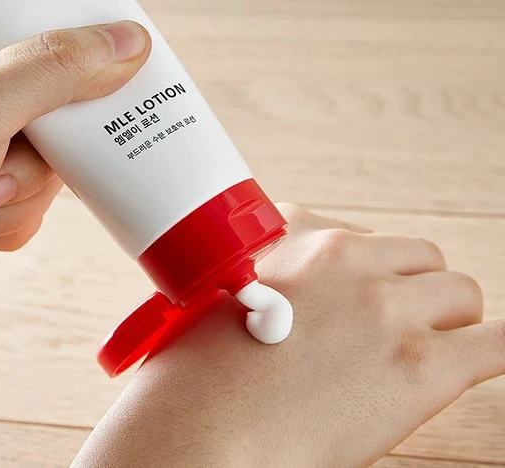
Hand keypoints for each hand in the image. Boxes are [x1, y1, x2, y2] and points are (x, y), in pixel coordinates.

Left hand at [0, 20, 150, 378]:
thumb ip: (52, 71)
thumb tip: (122, 42)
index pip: (39, 41)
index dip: (80, 61)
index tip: (113, 83)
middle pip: (55, 115)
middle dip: (40, 155)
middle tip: (9, 163)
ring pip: (47, 171)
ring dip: (19, 196)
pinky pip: (29, 209)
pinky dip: (9, 225)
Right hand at [74, 204, 503, 466]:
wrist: (196, 428)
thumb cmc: (192, 378)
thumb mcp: (215, 300)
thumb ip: (264, 282)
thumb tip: (302, 304)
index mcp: (291, 234)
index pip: (356, 236)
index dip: (361, 274)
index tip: (355, 298)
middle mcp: (342, 257)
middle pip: (416, 257)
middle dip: (408, 291)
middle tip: (388, 330)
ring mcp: (384, 307)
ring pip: (458, 291)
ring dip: (445, 320)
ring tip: (419, 355)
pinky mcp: (419, 364)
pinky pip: (497, 342)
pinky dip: (491, 349)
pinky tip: (477, 359)